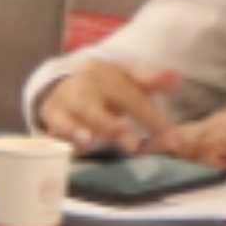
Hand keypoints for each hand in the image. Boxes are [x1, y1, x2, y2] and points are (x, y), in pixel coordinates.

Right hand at [35, 59, 174, 149]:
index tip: (173, 140)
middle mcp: (81, 87)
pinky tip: (71, 150)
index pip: (130, 97)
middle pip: (96, 107)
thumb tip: (176, 77)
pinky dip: (58, 139)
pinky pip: (51, 130)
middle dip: (112, 126)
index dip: (152, 119)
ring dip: (76, 130)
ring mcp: (62, 102)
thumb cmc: (107, 86)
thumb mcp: (128, 77)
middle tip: (131, 145)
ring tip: (88, 142)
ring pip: (67, 118)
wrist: (67, 82)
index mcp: (105, 74)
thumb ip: (152, 80)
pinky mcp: (49, 117)